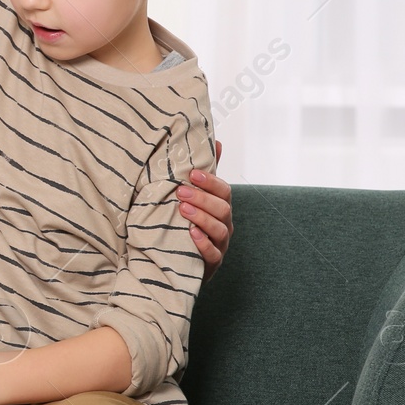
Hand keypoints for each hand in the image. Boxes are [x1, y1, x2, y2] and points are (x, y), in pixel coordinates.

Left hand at [179, 139, 233, 279]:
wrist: (180, 259)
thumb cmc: (190, 222)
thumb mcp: (198, 197)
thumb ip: (207, 172)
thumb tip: (216, 140)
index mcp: (221, 207)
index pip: (224, 191)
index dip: (210, 182)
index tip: (191, 174)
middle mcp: (224, 224)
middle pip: (223, 209)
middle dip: (203, 199)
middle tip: (181, 192)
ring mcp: (220, 244)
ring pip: (219, 230)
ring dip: (202, 218)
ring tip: (183, 210)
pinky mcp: (211, 263)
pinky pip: (213, 254)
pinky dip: (203, 244)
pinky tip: (191, 234)